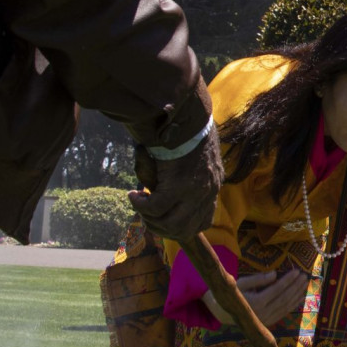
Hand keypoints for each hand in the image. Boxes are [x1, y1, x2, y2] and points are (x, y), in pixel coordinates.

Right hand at [130, 125, 223, 242]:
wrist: (187, 116)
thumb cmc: (186, 134)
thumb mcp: (195, 161)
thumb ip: (188, 178)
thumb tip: (168, 191)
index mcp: (212, 187)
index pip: (202, 222)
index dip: (180, 227)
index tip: (163, 220)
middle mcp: (207, 192)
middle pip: (184, 230)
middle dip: (161, 229)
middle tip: (146, 216)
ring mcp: (194, 190)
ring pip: (170, 224)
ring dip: (150, 219)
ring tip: (140, 205)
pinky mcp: (178, 184)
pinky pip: (156, 207)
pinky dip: (141, 205)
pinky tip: (134, 195)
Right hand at [206, 268, 310, 328]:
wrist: (225, 313)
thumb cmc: (234, 294)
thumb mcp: (242, 283)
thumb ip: (258, 279)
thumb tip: (275, 273)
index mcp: (255, 302)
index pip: (276, 290)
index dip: (288, 281)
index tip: (297, 271)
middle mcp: (262, 313)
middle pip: (284, 298)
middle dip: (295, 287)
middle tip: (304, 276)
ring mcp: (267, 319)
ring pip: (286, 306)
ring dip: (297, 294)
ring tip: (305, 283)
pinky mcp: (269, 322)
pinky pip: (284, 312)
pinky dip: (294, 304)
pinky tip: (301, 296)